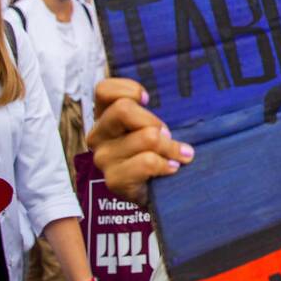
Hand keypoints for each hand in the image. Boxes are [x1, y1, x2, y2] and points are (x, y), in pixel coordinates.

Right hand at [86, 78, 194, 205]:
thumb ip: (156, 109)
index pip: (103, 90)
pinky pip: (147, 162)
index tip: (148, 99)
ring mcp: (104, 158)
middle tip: (169, 134)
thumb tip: (182, 96)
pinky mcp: (114, 180)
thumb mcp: (155, 124)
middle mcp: (99, 135)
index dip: (128, 89)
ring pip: (145, 137)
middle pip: (123, 109)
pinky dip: (165, 164)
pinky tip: (172, 168)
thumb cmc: (157, 149)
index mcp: (105, 116)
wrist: (158, 190)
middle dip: (154, 121)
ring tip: (179, 154)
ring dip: (170, 146)